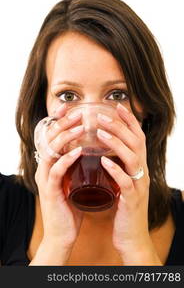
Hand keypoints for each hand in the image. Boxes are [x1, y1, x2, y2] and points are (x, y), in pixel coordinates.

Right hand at [34, 104, 84, 256]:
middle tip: (79, 112)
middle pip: (51, 139)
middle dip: (64, 123)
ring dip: (66, 137)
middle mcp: (46, 168)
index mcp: (53, 164)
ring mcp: (47, 179)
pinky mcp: (51, 191)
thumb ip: (79, 166)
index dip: (62, 122)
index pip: (55, 138)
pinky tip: (78, 151)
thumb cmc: (72, 206)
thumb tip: (92, 151)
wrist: (63, 234)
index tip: (73, 109)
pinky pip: (56, 171)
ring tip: (80, 125)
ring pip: (51, 151)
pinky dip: (67, 159)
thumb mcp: (75, 181)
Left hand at [97, 103, 160, 264]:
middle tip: (103, 114)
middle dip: (120, 126)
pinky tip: (104, 161)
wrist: (132, 236)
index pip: (137, 138)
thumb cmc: (123, 207)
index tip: (116, 106)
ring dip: (117, 143)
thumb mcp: (122, 182)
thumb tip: (104, 152)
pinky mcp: (132, 200)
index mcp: (138, 167)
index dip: (128, 121)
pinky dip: (115, 170)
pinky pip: (126, 182)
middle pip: (136, 143)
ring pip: (132, 158)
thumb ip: (118, 167)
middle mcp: (142, 173)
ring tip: (100, 132)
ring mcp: (138, 186)